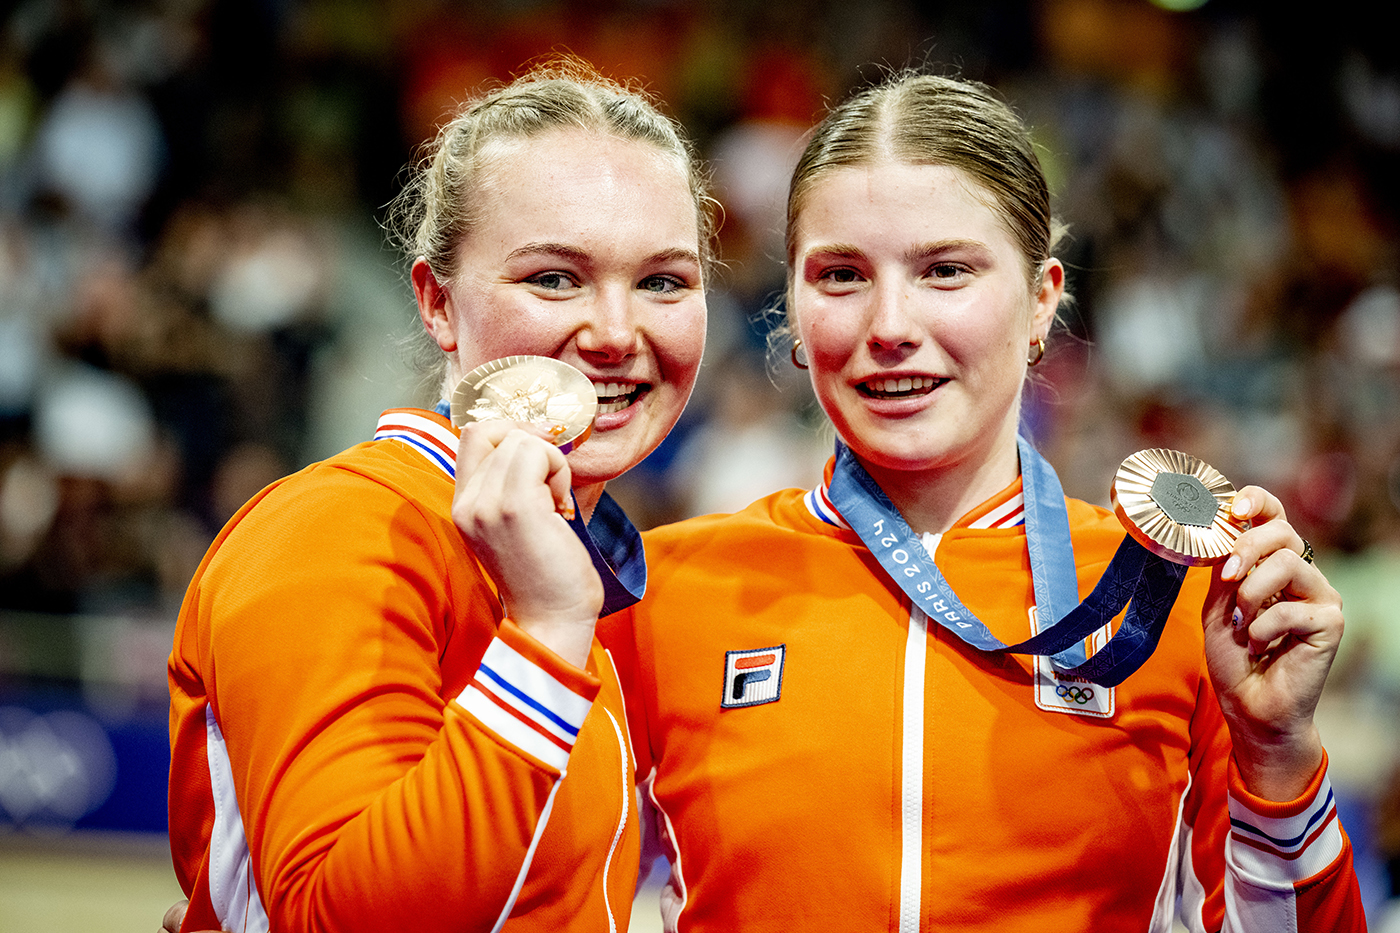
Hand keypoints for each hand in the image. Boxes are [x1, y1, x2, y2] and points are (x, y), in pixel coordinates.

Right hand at [453, 421, 603, 667]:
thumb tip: (533, 436)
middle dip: (534, 448)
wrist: (552, 619)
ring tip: (555, 504)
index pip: (472, 436)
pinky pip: (539, 453)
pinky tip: (561, 507)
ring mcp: (487, 504)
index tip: (540, 457)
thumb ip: (508, 483)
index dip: (510, 432)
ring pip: (522, 440)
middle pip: (497, 432)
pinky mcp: (515, 507)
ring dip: (551, 463)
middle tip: (552, 488)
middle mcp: (467, 504)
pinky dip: (559, 469)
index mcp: (462, 506)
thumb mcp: (514, 522)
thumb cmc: (545, 573)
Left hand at [1201, 485, 1341, 800]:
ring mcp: (1320, 596)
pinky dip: (1262, 630)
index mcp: (1273, 563)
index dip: (1257, 502)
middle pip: (1283, 532)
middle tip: (1227, 579)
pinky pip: (1290, 609)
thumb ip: (1222, 568)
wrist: (1248, 704)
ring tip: (1243, 625)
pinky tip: (1260, 647)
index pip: (1274, 515)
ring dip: (1251, 596)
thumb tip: (1222, 530)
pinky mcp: (1330, 622)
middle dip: (1246, 548)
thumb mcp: (1216, 604)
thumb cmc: (1234, 655)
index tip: (1234, 509)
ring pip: (1286, 565)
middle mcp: (1303, 574)